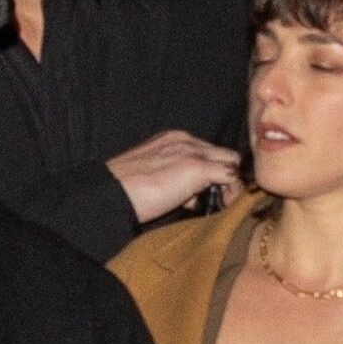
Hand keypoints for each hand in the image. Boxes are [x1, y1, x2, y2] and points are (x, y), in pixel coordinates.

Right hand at [106, 130, 241, 223]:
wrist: (111, 193)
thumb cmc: (125, 190)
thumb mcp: (152, 173)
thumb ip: (174, 176)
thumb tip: (192, 196)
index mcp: (173, 139)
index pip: (207, 151)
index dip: (210, 173)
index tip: (201, 193)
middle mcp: (185, 140)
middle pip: (223, 154)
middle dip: (223, 177)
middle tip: (214, 200)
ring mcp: (192, 152)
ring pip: (230, 162)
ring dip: (226, 184)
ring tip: (212, 203)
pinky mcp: (197, 167)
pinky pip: (230, 175)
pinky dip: (231, 191)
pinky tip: (220, 205)